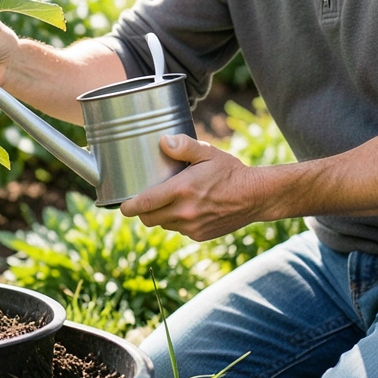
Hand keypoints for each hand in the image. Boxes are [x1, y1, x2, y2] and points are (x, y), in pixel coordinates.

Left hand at [119, 134, 269, 240]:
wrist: (255, 196)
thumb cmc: (230, 171)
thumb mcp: (207, 152)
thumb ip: (183, 146)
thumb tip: (162, 141)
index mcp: (182, 190)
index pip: (144, 204)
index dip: (128, 207)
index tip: (122, 206)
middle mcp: (184, 212)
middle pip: (148, 219)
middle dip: (141, 212)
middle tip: (142, 201)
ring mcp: (192, 227)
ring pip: (163, 225)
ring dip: (160, 216)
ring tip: (167, 201)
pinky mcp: (200, 236)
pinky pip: (178, 230)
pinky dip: (177, 222)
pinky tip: (185, 209)